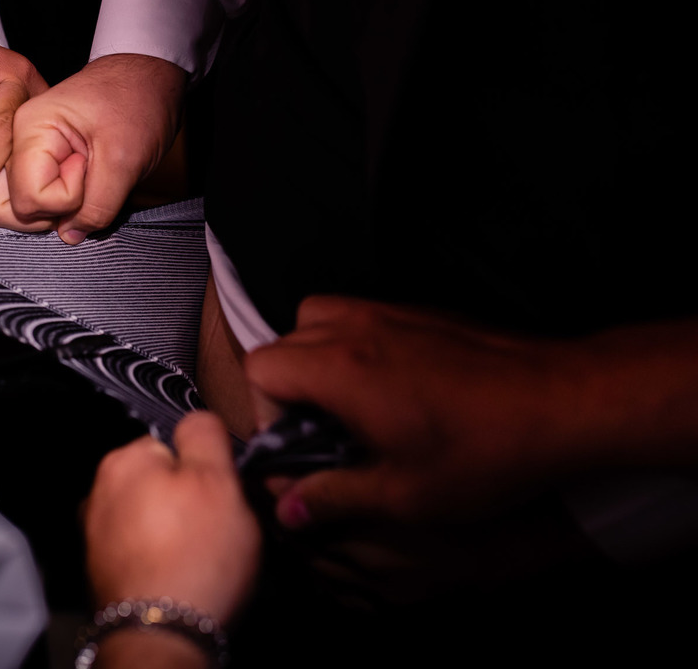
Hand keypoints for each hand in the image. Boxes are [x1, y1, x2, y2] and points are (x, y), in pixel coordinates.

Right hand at [0, 53, 185, 242]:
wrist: (146, 78)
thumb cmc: (137, 103)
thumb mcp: (125, 161)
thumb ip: (97, 207)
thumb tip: (69, 235)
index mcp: (28, 128)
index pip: (27, 198)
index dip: (66, 200)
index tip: (90, 168)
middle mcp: (15, 141)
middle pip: (1, 207)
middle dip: (48, 212)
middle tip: (85, 182)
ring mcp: (22, 153)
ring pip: (9, 209)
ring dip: (50, 211)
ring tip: (82, 180)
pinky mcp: (34, 163)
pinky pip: (29, 200)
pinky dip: (54, 204)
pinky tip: (77, 182)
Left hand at [84, 412, 260, 623]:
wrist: (163, 635)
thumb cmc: (192, 559)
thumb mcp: (218, 479)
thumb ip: (205, 434)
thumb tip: (199, 417)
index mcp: (122, 462)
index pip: (172, 444)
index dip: (205, 468)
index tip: (221, 490)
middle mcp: (99, 495)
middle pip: (160, 483)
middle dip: (188, 502)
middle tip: (216, 529)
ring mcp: (97, 537)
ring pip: (152, 521)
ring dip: (175, 534)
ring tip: (199, 558)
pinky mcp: (105, 574)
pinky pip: (143, 555)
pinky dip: (161, 563)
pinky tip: (180, 578)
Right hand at [242, 296, 586, 528]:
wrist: (563, 402)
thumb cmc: (486, 449)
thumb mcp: (403, 493)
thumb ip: (334, 498)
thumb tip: (288, 511)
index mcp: (340, 369)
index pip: (260, 368)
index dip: (267, 413)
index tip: (299, 447)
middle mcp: (357, 329)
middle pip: (284, 341)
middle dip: (288, 388)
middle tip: (323, 432)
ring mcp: (390, 314)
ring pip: (319, 318)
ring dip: (317, 358)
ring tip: (350, 406)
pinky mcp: (420, 312)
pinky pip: (363, 317)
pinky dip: (357, 347)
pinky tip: (393, 392)